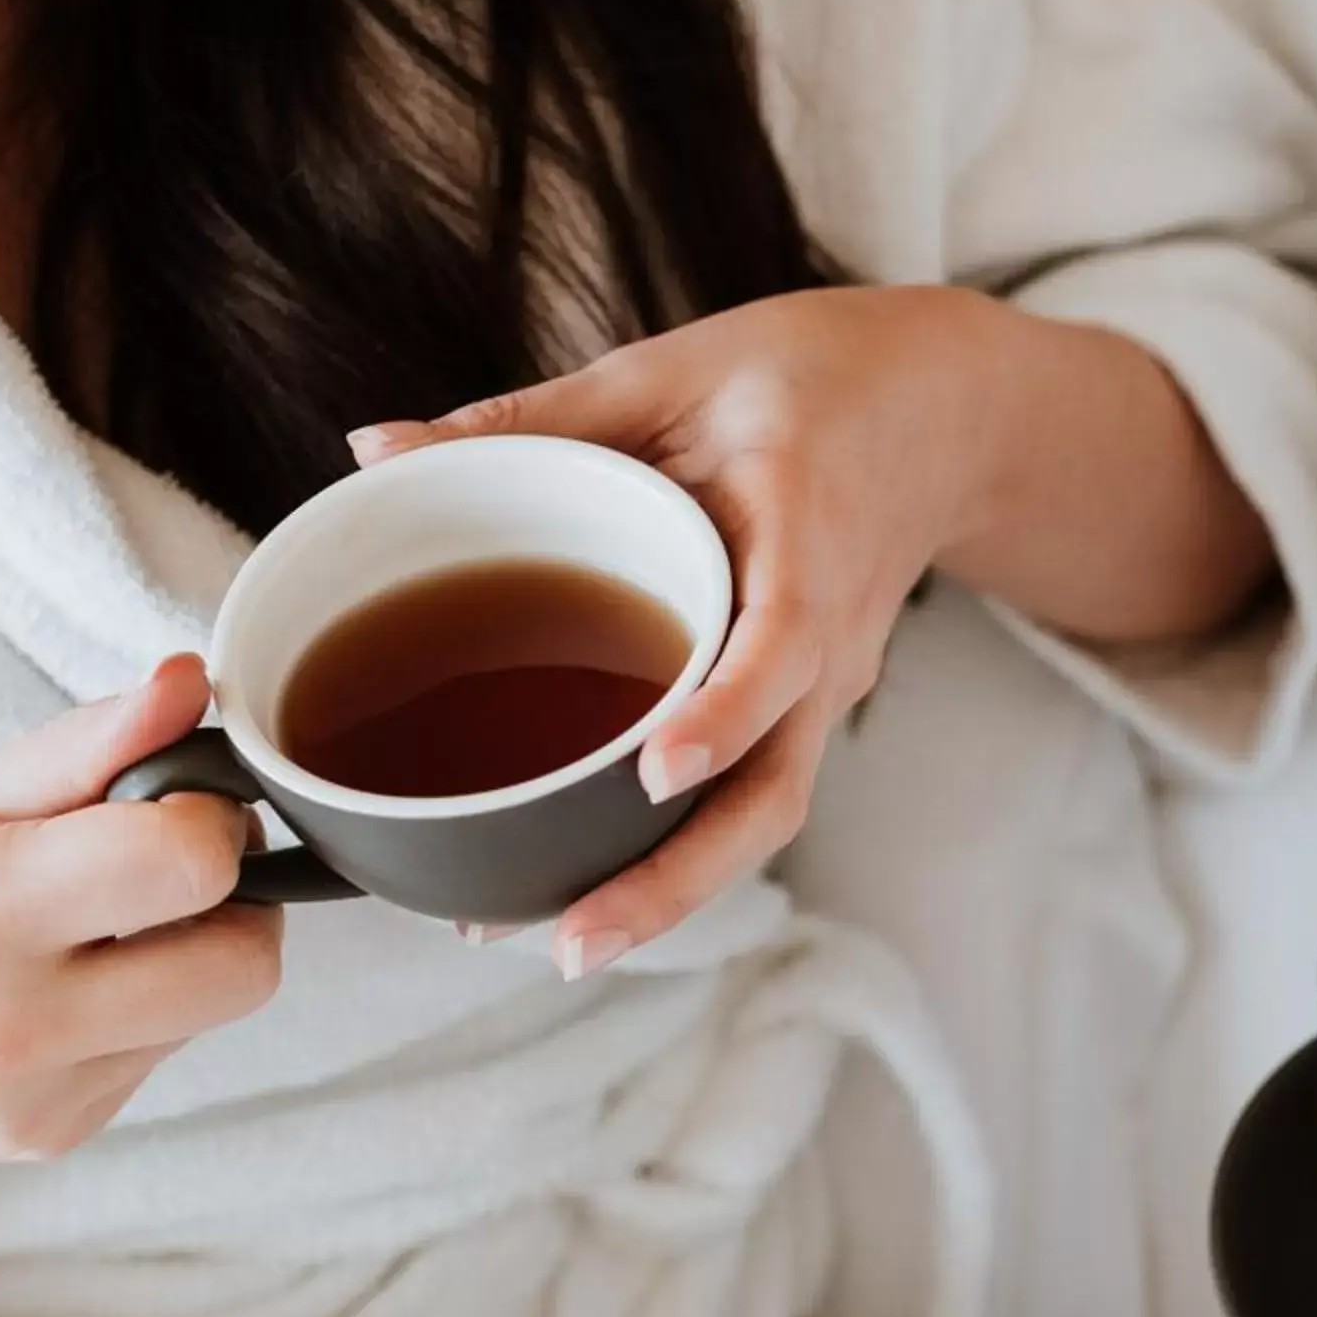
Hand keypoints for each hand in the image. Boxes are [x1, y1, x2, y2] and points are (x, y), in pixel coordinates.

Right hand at [0, 657, 282, 1162]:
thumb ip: (82, 748)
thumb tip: (189, 688)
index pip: (188, 864)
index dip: (205, 818)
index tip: (172, 802)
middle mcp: (9, 1028)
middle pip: (244, 965)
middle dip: (232, 901)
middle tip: (163, 862)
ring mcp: (36, 1102)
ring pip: (214, 1013)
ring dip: (184, 957)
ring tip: (88, 925)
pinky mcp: (57, 1136)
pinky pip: (163, 1055)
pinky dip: (140, 1010)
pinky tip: (64, 985)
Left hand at [351, 284, 1269, 978]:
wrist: (941, 418)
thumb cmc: (807, 383)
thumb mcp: (670, 372)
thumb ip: (530, 419)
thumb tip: (375, 448)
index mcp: (806, 534)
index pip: (784, 644)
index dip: (727, 713)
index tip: (657, 770)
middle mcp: (829, 640)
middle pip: (774, 792)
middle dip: (678, 879)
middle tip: (575, 940)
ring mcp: (824, 694)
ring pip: (763, 820)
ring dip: (672, 895)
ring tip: (564, 944)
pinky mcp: (803, 717)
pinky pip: (748, 801)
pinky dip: (676, 857)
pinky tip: (585, 889)